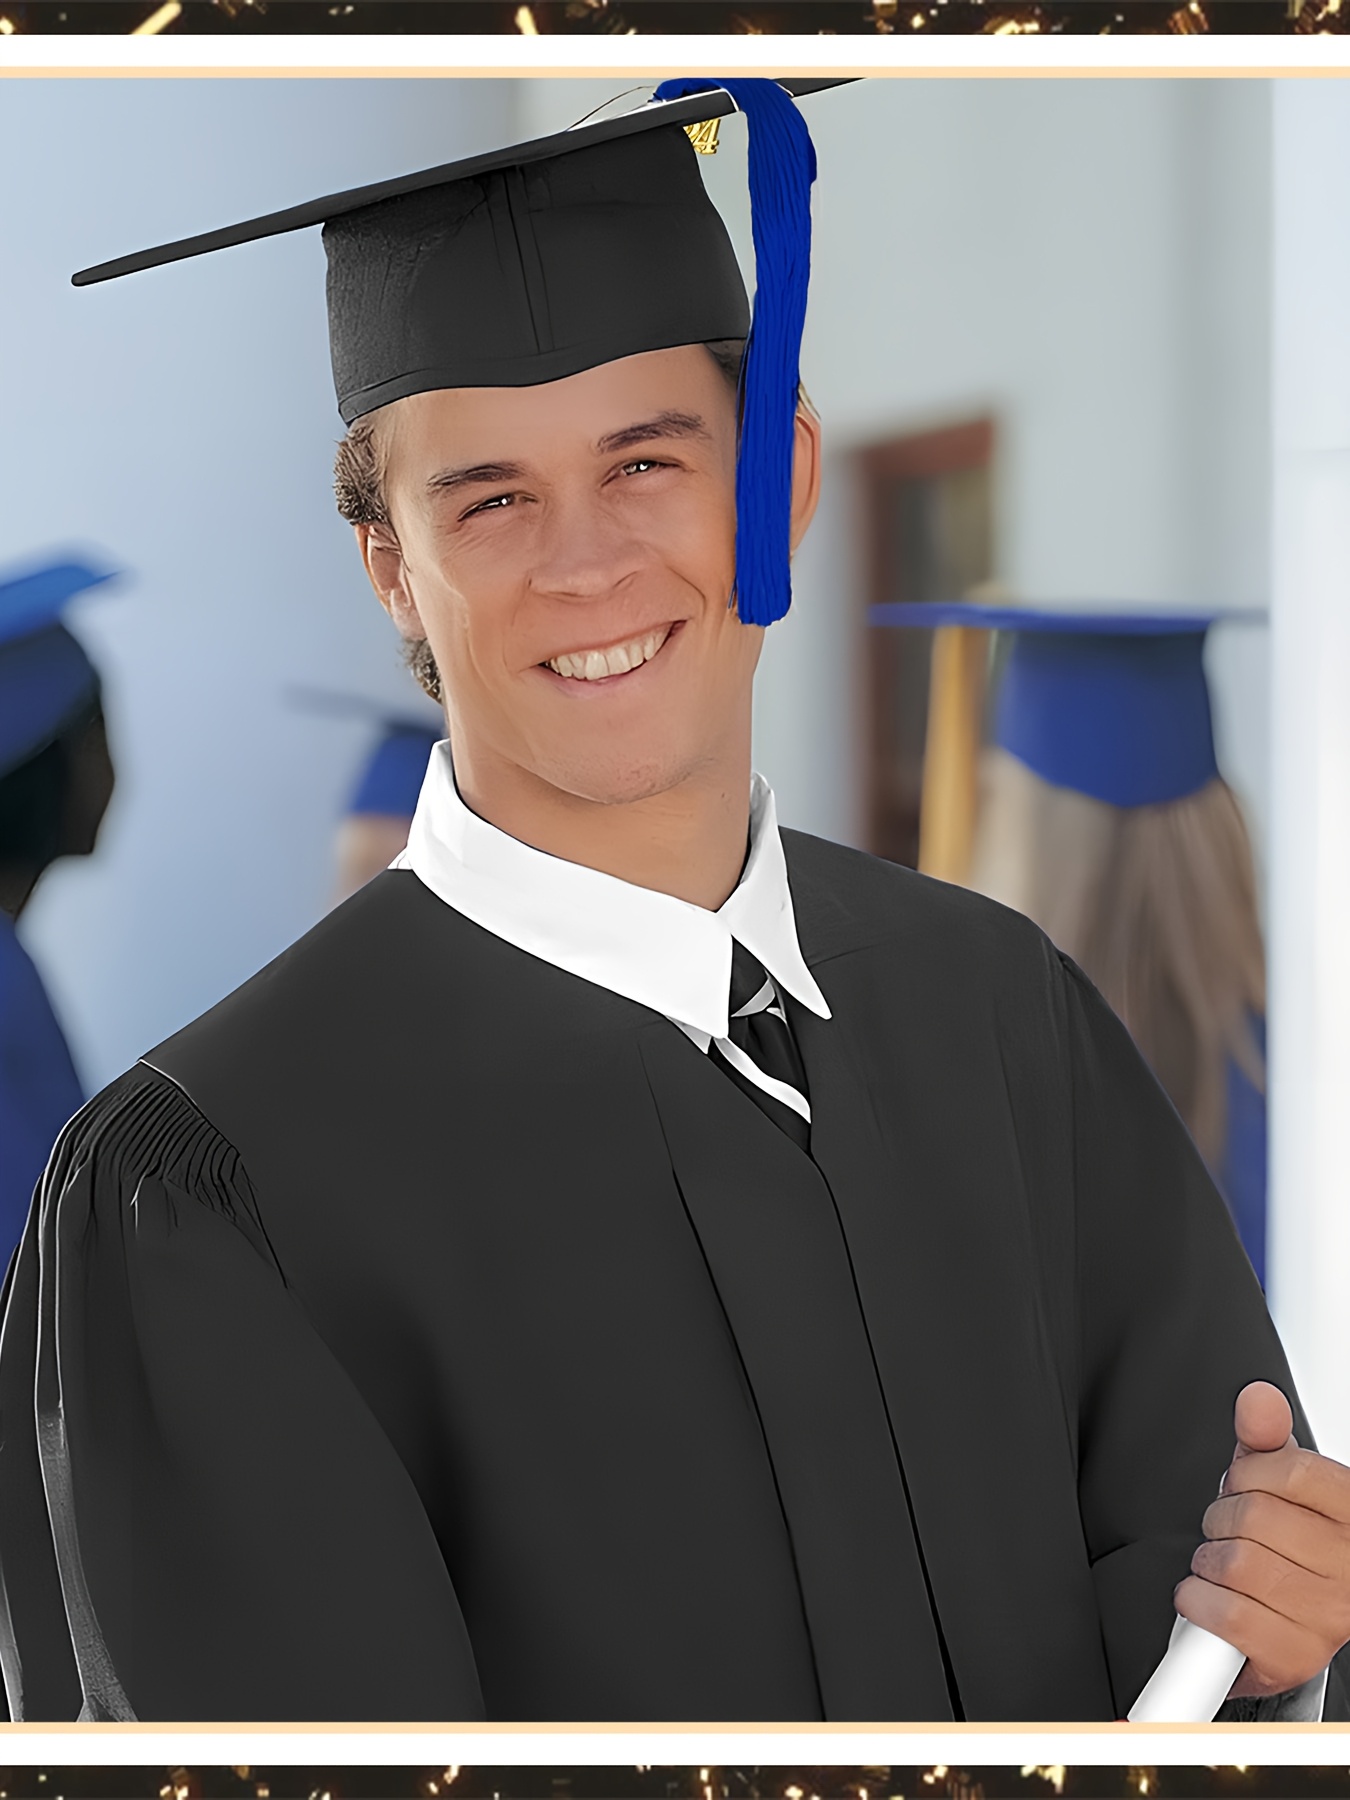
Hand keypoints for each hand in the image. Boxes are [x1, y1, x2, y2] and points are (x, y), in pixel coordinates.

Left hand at [1173, 1380, 1349, 1697]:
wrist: (1294, 1621)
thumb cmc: (1290, 1546)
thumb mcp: (1282, 1484)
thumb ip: (1266, 1439)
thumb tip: (1258, 1399)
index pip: (1290, 1472)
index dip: (1249, 1474)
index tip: (1244, 1487)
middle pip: (1255, 1516)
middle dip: (1222, 1518)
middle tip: (1229, 1531)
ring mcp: (1329, 1615)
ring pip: (1237, 1563)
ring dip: (1208, 1560)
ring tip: (1222, 1565)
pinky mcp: (1297, 1656)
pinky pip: (1229, 1616)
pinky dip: (1199, 1602)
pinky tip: (1209, 1598)